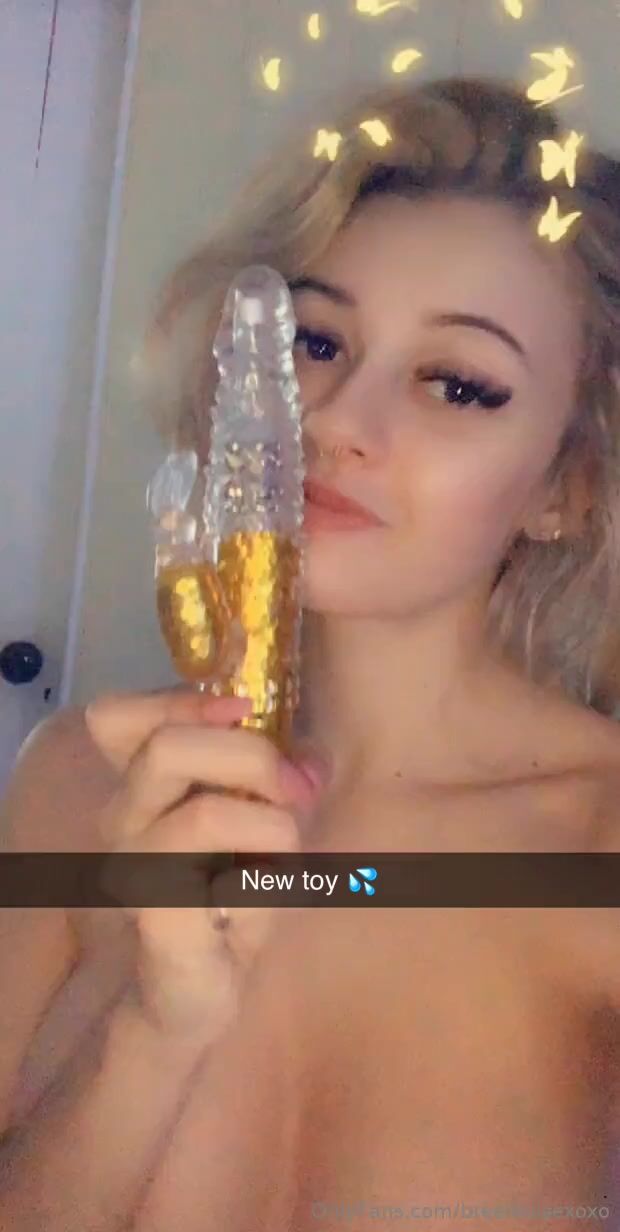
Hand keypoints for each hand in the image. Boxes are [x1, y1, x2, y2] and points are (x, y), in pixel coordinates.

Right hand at [84, 688, 327, 1048]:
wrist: (202, 988)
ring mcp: (136, 870)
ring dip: (271, 822)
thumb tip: (308, 760)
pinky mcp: (159, 918)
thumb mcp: (255, 814)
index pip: (116, 718)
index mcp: (141, 785)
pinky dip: (267, 877)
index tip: (243, 709)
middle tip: (299, 787)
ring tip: (287, 849)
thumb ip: (271, 771)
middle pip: (165, 748)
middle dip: (251, 755)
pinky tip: (270, 890)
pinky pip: (227, 880)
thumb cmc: (231, 893)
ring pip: (204, 813)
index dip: (178, 700)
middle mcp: (125, 819)